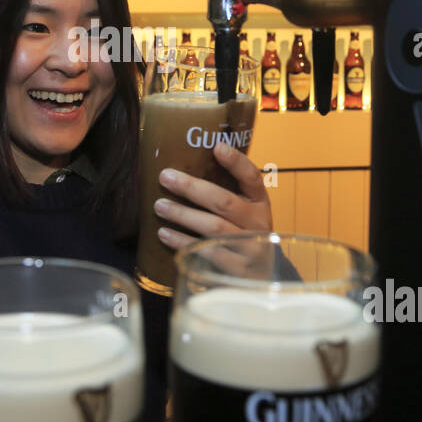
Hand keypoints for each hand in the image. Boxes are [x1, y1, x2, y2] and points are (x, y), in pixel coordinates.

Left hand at [152, 142, 274, 279]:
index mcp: (260, 203)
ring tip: (159, 206)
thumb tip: (187, 163)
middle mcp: (257, 223)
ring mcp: (248, 247)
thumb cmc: (245, 233)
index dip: (236, 162)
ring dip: (183, 215)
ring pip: (213, 227)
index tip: (216, 146)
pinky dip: (182, 242)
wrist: (262, 274)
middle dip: (192, 188)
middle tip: (166, 177)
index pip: (252, 177)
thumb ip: (228, 190)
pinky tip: (164, 234)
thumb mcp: (246, 211)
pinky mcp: (235, 269)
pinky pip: (205, 251)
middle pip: (224, 202)